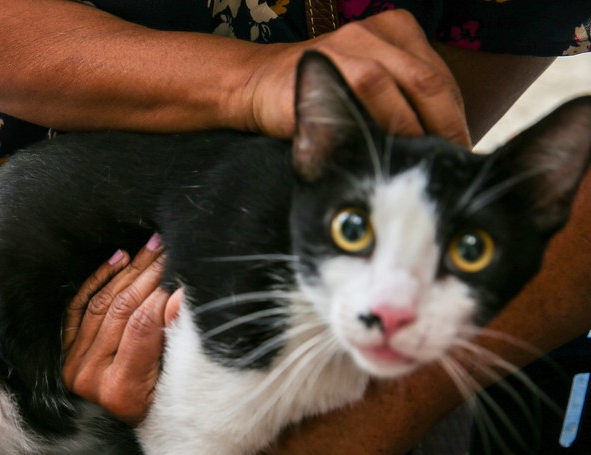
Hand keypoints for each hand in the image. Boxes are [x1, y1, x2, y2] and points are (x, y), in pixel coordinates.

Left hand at [61, 235, 182, 424]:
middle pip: (121, 311)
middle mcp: (89, 377)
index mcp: (120, 389)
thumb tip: (180, 294)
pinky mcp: (67, 352)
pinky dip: (98, 281)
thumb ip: (176, 338)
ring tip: (150, 249)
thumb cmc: (168, 402)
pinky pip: (80, 307)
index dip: (162, 294)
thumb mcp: (178, 378)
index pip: (142, 326)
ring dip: (128, 272)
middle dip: (147, 275)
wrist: (139, 421)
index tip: (180, 271)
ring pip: (102, 304)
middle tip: (167, 250)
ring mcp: (73, 364)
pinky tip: (118, 259)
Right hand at [245, 9, 469, 145]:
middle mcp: (377, 32)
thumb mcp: (370, 84)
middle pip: (429, 82)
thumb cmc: (321, 96)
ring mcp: (348, 46)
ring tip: (419, 162)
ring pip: (398, 91)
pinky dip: (378, 130)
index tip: (459, 152)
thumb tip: (447, 143)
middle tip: (447, 162)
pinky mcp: (322, 69)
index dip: (455, 118)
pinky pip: (361, 102)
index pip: (441, 78)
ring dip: (412, 132)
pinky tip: (383, 152)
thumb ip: (404, 100)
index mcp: (398, 30)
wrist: (257, 85)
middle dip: (443, 127)